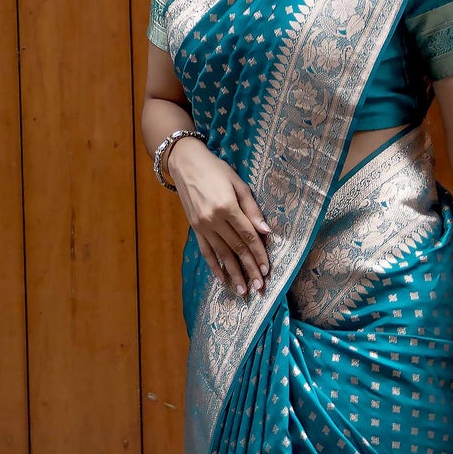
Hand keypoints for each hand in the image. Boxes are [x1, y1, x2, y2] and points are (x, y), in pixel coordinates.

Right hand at [167, 137, 271, 297]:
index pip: (247, 235)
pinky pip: (205, 251)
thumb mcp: (239, 184)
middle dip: (249, 269)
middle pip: (236, 248)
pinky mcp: (194, 228)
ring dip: (234, 273)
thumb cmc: (216, 170)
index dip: (258, 253)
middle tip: (260, 287)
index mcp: (227, 207)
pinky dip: (214, 266)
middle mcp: (213, 220)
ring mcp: (202, 226)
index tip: (267, 269)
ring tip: (243, 290)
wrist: (185, 163)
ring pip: (222, 254)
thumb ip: (252, 209)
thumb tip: (266, 231)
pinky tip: (222, 279)